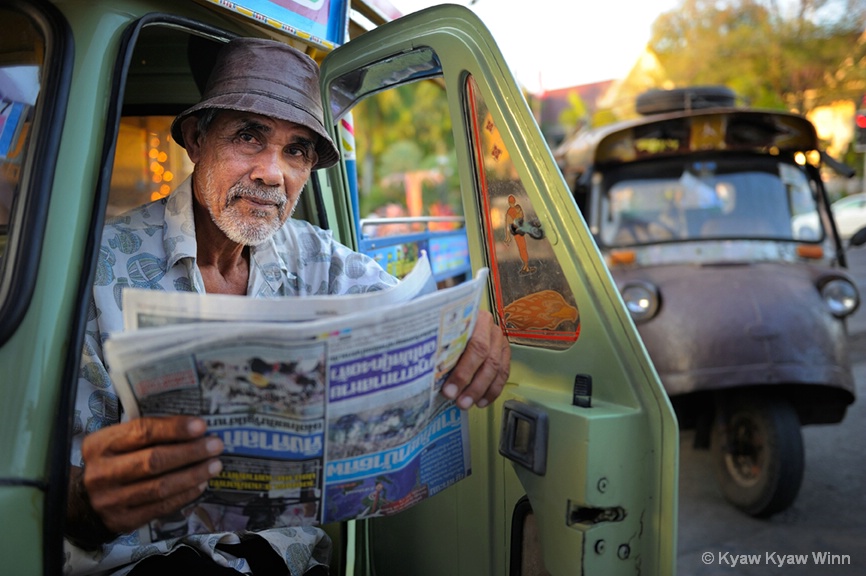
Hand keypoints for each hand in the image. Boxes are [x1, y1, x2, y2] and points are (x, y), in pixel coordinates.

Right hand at [72, 416, 223, 536]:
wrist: (81, 501)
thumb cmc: (111, 462)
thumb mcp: (116, 441)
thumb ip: (146, 433)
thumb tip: (193, 428)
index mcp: (101, 444)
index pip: (142, 432)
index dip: (174, 428)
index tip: (201, 426)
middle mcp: (103, 472)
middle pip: (154, 461)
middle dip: (190, 452)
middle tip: (215, 445)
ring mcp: (111, 499)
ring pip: (160, 486)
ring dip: (193, 474)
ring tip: (215, 465)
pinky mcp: (123, 520)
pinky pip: (161, 507)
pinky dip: (185, 494)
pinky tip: (201, 484)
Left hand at [442, 309, 509, 408]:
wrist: (457, 317)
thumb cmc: (446, 327)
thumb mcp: (440, 331)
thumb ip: (438, 347)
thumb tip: (425, 373)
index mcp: (475, 318)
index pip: (475, 347)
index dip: (462, 372)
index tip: (448, 390)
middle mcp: (491, 328)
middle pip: (488, 360)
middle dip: (473, 385)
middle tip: (459, 401)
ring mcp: (499, 340)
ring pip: (497, 369)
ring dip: (482, 390)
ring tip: (467, 404)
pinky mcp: (504, 352)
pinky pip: (503, 374)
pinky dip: (492, 390)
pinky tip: (480, 401)